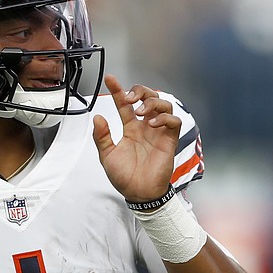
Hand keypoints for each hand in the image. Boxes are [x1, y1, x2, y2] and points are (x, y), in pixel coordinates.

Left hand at [92, 74, 179, 201]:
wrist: (138, 193)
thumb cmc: (124, 176)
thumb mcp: (107, 155)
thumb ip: (102, 136)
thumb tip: (98, 118)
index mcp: (130, 128)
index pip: (125, 104)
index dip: (118, 90)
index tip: (110, 78)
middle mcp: (145, 127)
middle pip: (149, 97)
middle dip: (140, 91)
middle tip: (130, 98)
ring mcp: (158, 132)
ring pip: (164, 105)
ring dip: (152, 103)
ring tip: (141, 112)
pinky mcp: (169, 141)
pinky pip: (174, 122)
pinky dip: (164, 118)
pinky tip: (151, 124)